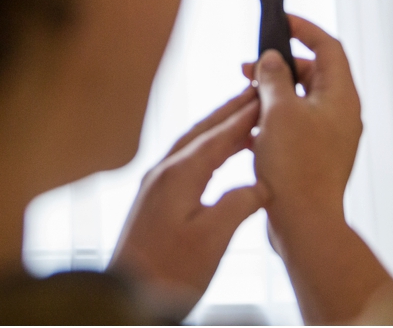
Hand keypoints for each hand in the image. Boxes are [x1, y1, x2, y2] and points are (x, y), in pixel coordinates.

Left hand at [109, 87, 266, 317]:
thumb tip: (262, 186)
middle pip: (202, 131)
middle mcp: (163, 172)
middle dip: (230, 112)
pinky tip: (218, 158)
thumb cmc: (168, 274)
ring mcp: (155, 185)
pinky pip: (185, 161)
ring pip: (192, 144)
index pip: (218, 135)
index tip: (266, 97)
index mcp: (179, 175)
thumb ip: (239, 204)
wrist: (126, 298)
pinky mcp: (153, 200)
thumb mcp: (213, 239)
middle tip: (255, 94)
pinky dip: (207, 150)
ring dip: (218, 129)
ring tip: (243, 120)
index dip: (244, 116)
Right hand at [240, 16, 360, 230]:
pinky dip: (273, 121)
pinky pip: (294, 126)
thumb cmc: (297, 169)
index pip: (329, 47)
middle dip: (279, 67)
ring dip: (272, 95)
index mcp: (341, 97)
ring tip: (245, 100)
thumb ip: (273, 78)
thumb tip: (270, 59)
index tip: (282, 20)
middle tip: (250, 69)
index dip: (305, 28)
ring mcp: (330, 136)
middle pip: (313, 73)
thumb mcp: (279, 111)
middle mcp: (341, 114)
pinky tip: (248, 131)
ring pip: (300, 101)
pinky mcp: (315, 156)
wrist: (304, 223)